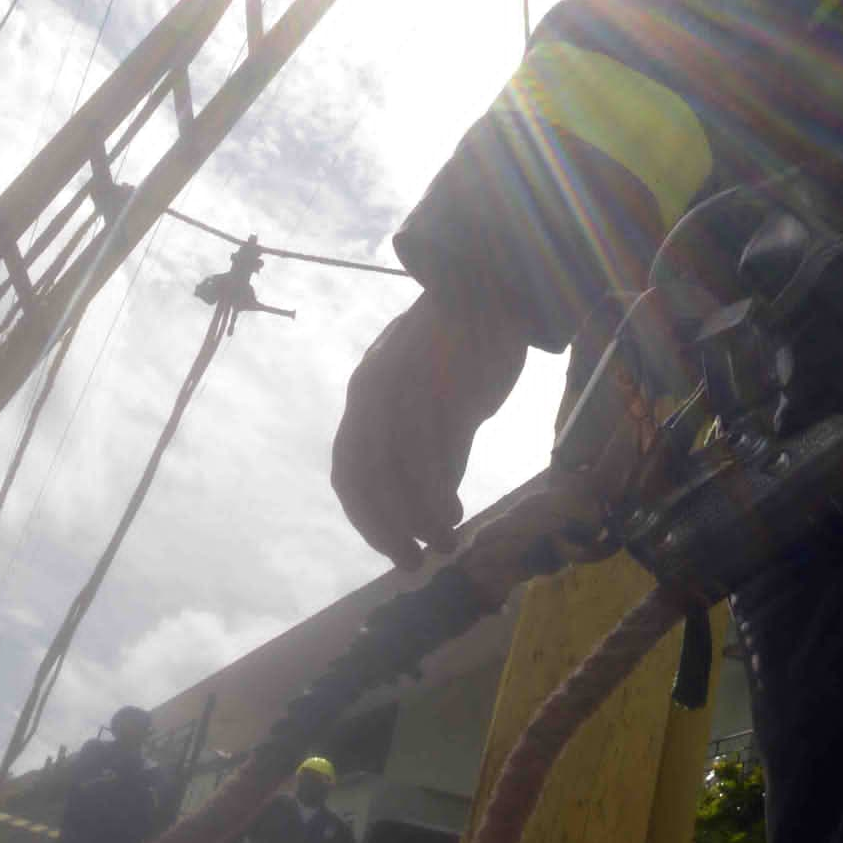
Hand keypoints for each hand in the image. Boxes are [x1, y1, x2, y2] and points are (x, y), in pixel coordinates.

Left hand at [331, 280, 529, 568]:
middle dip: (383, 528)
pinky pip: (434, 455)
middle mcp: (376, 392)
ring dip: (417, 520)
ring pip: (398, 473)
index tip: (392, 546)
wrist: (493, 281)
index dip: (366, 517)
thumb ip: (429, 443)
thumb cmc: (466, 341)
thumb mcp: (431, 394)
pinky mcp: (446, 385)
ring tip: (444, 543)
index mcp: (367, 392)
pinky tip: (456, 515)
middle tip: (411, 561)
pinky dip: (438, 496)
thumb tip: (431, 507)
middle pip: (364, 477)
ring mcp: (409, 388)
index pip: (349, 470)